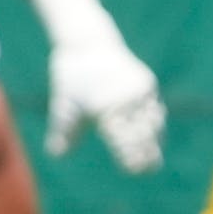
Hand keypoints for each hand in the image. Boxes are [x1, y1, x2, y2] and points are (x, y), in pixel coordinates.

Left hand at [29, 0, 165, 172]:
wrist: (89, 43)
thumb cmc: (72, 77)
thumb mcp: (64, 106)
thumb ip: (63, 133)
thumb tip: (57, 154)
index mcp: (104, 108)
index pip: (123, 141)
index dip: (130, 157)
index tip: (134, 170)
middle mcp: (126, 100)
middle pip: (143, 134)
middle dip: (146, 153)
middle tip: (148, 169)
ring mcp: (139, 90)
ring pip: (153, 122)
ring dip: (154, 140)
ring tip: (153, 158)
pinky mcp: (147, 83)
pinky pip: (154, 108)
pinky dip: (155, 123)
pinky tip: (154, 135)